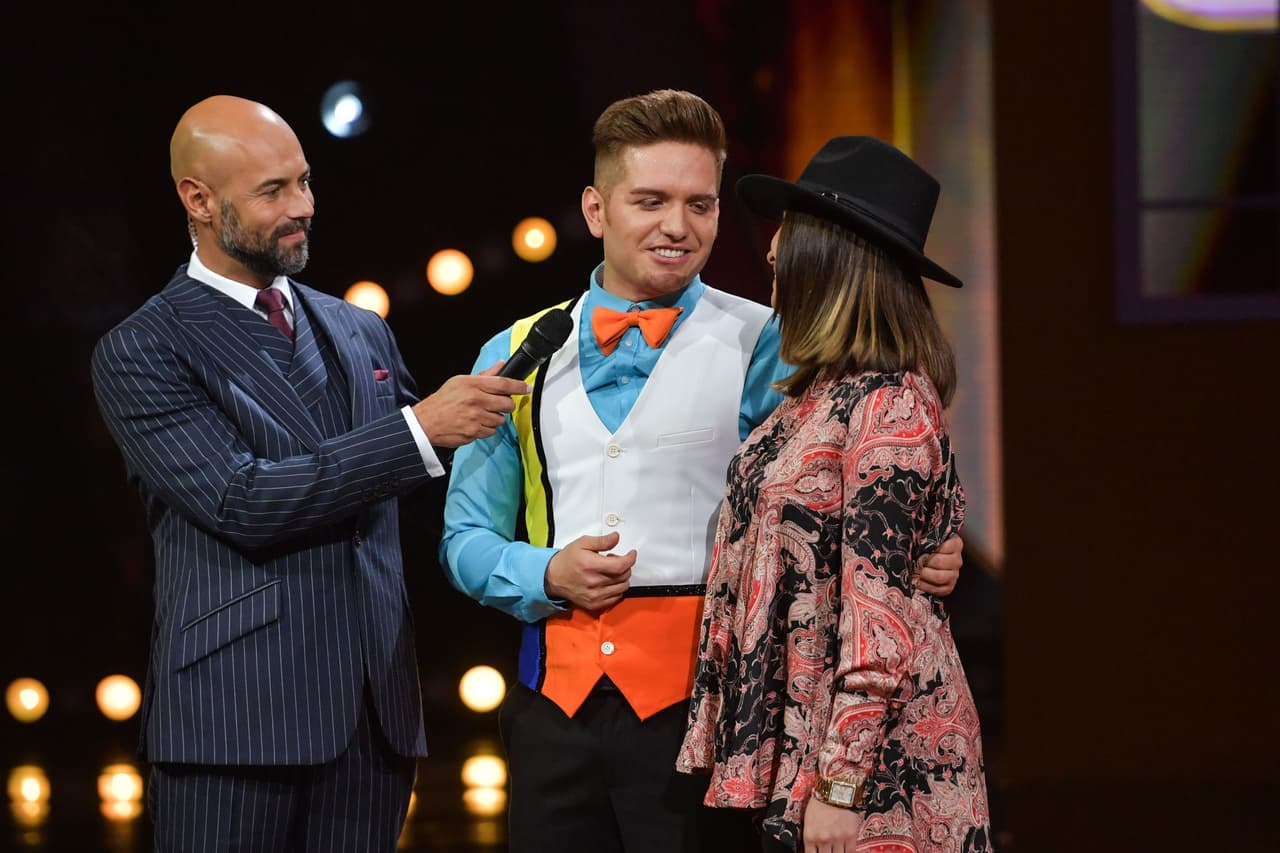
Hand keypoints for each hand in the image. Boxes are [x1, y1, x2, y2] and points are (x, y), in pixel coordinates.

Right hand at [411, 363, 528, 447]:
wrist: (425, 421)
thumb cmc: (442, 401)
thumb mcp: (460, 381)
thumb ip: (484, 375)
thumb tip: (500, 365)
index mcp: (473, 385)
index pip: (503, 383)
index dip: (519, 386)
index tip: (526, 388)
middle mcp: (476, 400)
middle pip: (507, 404)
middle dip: (506, 405)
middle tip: (499, 404)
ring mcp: (475, 418)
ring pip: (500, 420)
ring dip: (494, 418)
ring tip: (481, 414)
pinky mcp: (474, 432)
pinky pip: (490, 432)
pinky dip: (486, 429)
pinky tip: (476, 423)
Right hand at [544, 532, 635, 612]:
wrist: (553, 578)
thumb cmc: (567, 560)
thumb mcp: (582, 543)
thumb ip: (602, 541)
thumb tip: (616, 537)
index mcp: (591, 565)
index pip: (621, 565)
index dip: (630, 559)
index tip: (631, 554)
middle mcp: (594, 582)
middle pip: (624, 576)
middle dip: (625, 566)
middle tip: (616, 560)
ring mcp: (595, 596)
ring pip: (622, 587)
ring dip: (622, 577)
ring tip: (610, 571)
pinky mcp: (594, 604)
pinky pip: (616, 598)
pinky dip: (617, 589)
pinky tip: (609, 581)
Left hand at [802, 797, 861, 852]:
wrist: (835, 789)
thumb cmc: (820, 803)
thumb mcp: (808, 821)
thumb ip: (811, 838)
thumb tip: (811, 850)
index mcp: (810, 836)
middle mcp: (823, 840)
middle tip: (828, 850)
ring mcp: (838, 839)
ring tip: (836, 849)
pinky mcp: (851, 836)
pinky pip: (850, 852)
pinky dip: (848, 852)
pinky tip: (846, 850)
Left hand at [916, 533, 962, 595]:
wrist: (924, 556)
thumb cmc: (925, 543)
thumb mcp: (926, 534)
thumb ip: (924, 534)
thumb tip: (915, 534)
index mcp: (955, 544)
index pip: (945, 546)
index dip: (930, 548)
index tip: (919, 548)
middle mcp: (957, 560)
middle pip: (941, 562)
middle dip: (924, 562)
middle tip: (913, 561)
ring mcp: (954, 574)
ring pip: (940, 577)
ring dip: (924, 575)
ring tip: (913, 571)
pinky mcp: (948, 587)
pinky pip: (939, 590)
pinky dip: (925, 586)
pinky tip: (916, 581)